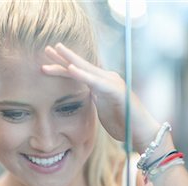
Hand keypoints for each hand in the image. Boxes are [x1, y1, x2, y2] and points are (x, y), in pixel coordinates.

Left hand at [42, 43, 159, 152]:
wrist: (142, 134)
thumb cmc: (124, 125)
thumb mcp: (103, 111)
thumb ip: (95, 100)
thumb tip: (87, 96)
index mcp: (101, 85)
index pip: (79, 73)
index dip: (62, 68)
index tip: (45, 64)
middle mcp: (107, 80)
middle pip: (81, 66)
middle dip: (63, 58)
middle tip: (46, 49)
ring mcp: (112, 83)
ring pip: (87, 69)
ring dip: (71, 60)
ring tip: (57, 50)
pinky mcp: (116, 90)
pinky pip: (96, 81)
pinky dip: (83, 75)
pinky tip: (71, 69)